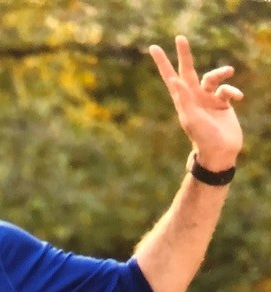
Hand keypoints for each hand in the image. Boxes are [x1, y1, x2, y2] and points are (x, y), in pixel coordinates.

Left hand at [149, 36, 242, 170]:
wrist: (220, 152)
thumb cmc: (203, 137)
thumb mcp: (191, 118)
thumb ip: (183, 98)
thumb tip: (173, 79)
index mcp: (183, 101)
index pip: (171, 78)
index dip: (163, 63)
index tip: (154, 49)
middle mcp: (194, 98)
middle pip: (188, 71)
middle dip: (185, 55)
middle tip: (180, 38)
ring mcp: (208, 100)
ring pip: (213, 77)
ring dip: (221, 73)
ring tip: (229, 72)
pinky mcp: (222, 103)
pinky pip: (227, 89)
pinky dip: (233, 91)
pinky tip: (237, 99)